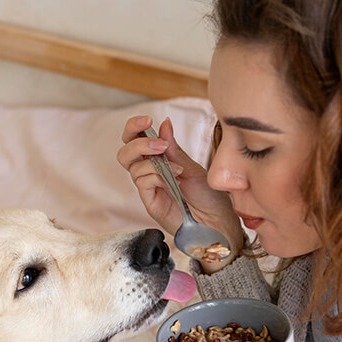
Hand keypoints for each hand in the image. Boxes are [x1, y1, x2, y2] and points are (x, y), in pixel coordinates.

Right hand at [117, 116, 244, 260]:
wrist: (217, 221)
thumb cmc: (208, 196)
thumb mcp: (192, 166)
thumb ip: (174, 148)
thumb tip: (164, 123)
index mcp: (159, 160)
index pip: (135, 140)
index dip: (135, 127)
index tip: (147, 120)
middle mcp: (150, 172)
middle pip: (125, 152)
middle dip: (137, 141)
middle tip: (159, 144)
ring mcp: (148, 187)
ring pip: (132, 165)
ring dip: (154, 159)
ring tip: (177, 167)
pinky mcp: (149, 201)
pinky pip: (142, 181)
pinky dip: (157, 174)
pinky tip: (175, 178)